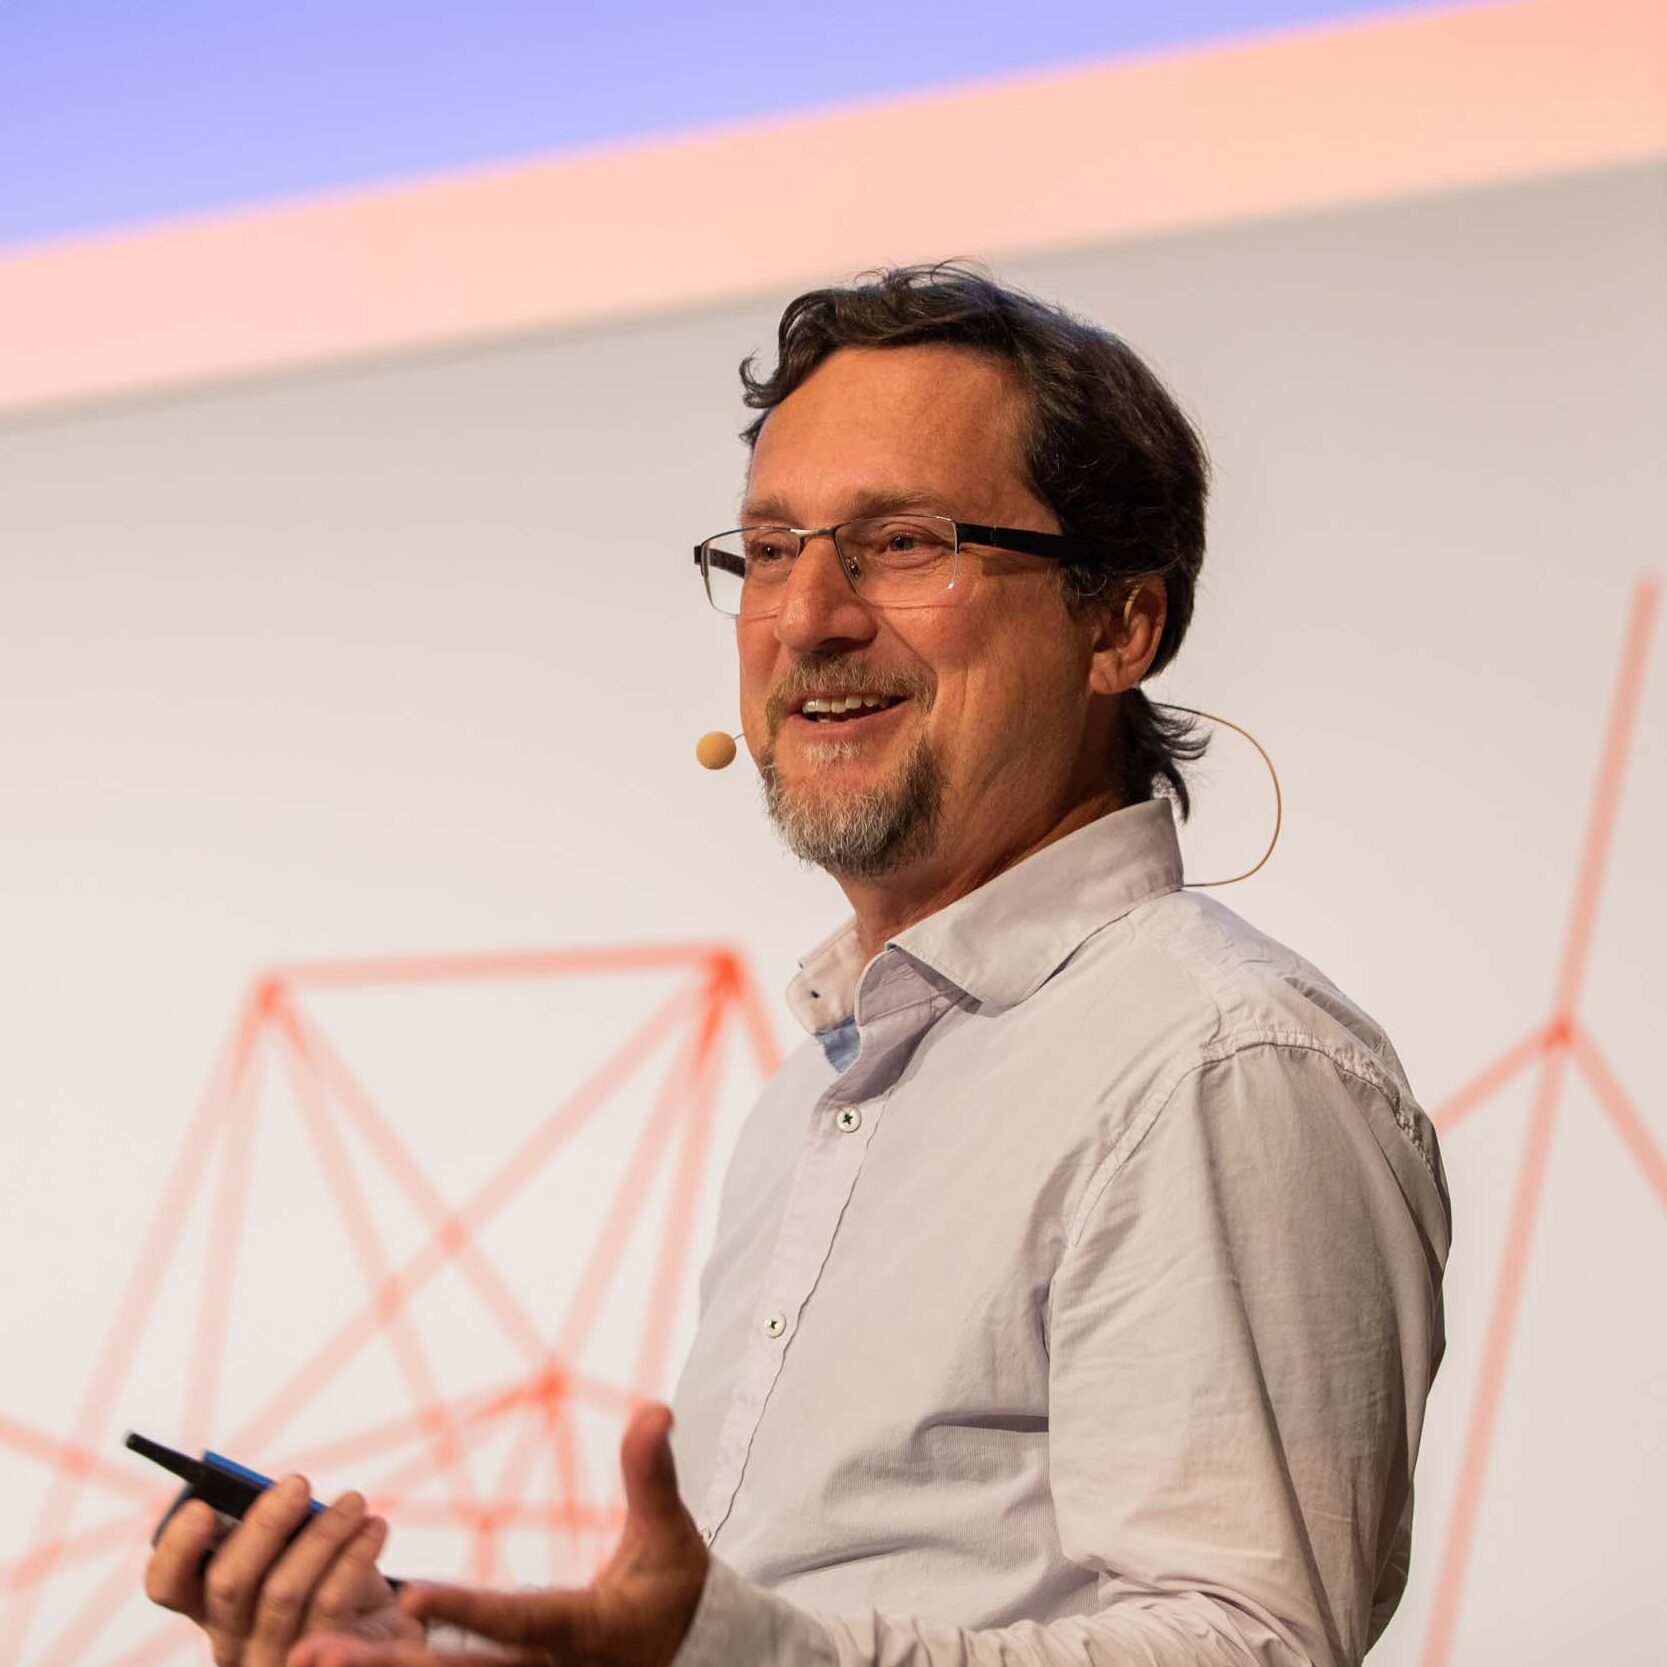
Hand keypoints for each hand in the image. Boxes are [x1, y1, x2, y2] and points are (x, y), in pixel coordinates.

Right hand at [143, 1474, 421, 1665]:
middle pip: (227, 1585)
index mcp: (210, 1605)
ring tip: (354, 1501)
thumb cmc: (327, 1576)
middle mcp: (230, 1641)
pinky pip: (330, 1606)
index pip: (168, 1586)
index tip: (203, 1507)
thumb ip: (279, 1526)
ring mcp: (270, 1659)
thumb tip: (285, 1490)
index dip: (176, 1548)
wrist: (377, 1633)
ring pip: (283, 1593)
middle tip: (299, 1483)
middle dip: (263, 1526)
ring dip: (323, 1535)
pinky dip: (355, 1558)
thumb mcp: (298, 1549)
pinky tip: (375, 1528)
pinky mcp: (317, 1662)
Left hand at [289, 1404, 707, 1666]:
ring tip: (301, 1657)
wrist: (681, 1655)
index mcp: (578, 1631)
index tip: (411, 1600)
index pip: (515, 1620)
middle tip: (313, 1651)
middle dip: (384, 1665)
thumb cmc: (671, 1590)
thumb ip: (652, 1475)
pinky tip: (336, 1659)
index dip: (466, 1612)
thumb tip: (654, 1411)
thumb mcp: (668, 1534)